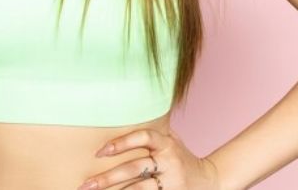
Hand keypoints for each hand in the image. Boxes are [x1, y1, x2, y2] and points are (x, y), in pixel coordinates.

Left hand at [77, 127, 220, 189]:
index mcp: (167, 144)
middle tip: (87, 184)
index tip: (100, 152)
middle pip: (134, 168)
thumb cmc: (181, 158)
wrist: (211, 181)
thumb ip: (153, 133)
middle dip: (108, 177)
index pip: (144, 137)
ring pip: (139, 188)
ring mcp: (171, 181)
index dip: (122, 142)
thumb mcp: (171, 141)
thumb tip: (120, 115)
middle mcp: (169, 161)